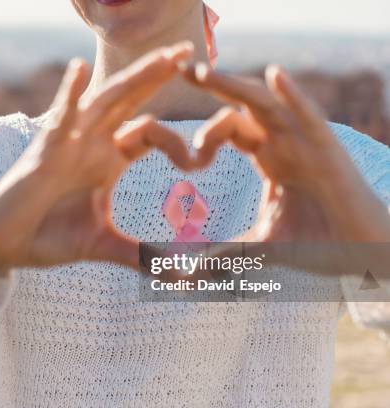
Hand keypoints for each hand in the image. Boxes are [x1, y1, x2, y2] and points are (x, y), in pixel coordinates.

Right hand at [0, 43, 194, 273]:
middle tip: (189, 51)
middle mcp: (92, 144)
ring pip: (104, 102)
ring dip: (132, 79)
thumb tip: (184, 279)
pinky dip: (67, 95)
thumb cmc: (49, 237)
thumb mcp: (104, 245)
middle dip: (158, 76)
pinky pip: (57, 118)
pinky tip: (78, 69)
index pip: (151, 134)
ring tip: (163, 57)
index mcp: (109, 160)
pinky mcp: (42, 152)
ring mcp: (68, 143)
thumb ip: (142, 257)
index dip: (179, 140)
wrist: (4, 243)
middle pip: (130, 102)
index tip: (201, 159)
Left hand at [183, 63, 389, 243]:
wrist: (363, 253)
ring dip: (235, 87)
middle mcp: (284, 142)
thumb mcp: (260, 247)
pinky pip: (310, 116)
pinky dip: (293, 95)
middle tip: (181, 72)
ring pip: (267, 104)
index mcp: (267, 157)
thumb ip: (223, 253)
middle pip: (243, 107)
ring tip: (203, 73)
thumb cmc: (317, 244)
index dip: (205, 132)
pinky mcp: (328, 149)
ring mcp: (305, 142)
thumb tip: (183, 274)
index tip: (182, 152)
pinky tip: (274, 75)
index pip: (230, 130)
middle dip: (214, 88)